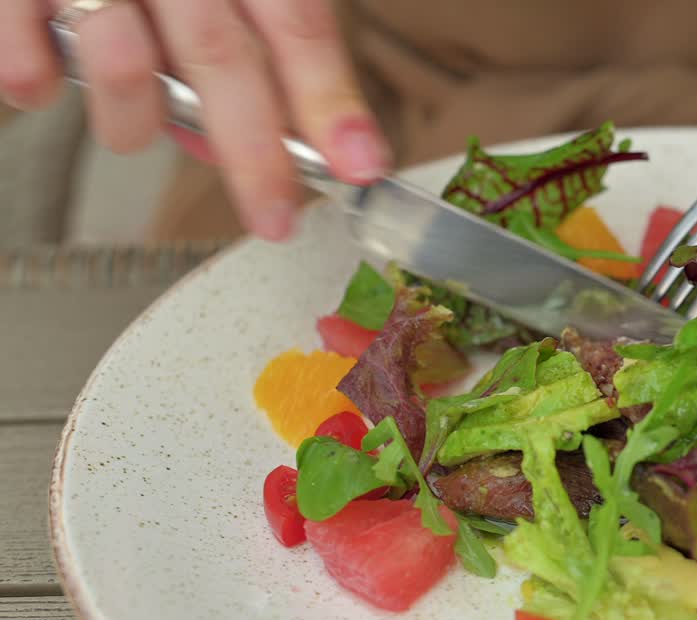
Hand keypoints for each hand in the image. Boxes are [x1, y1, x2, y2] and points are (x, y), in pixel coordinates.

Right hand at [0, 0, 388, 240]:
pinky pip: (25, 66)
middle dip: (255, 152)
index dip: (330, 98)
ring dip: (135, 120)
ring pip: (121, 63)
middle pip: (221, 55)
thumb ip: (242, 53)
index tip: (360, 164)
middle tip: (275, 216)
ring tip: (134, 115)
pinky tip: (49, 72)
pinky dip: (39, 86)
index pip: (297, 23)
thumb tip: (249, 156)